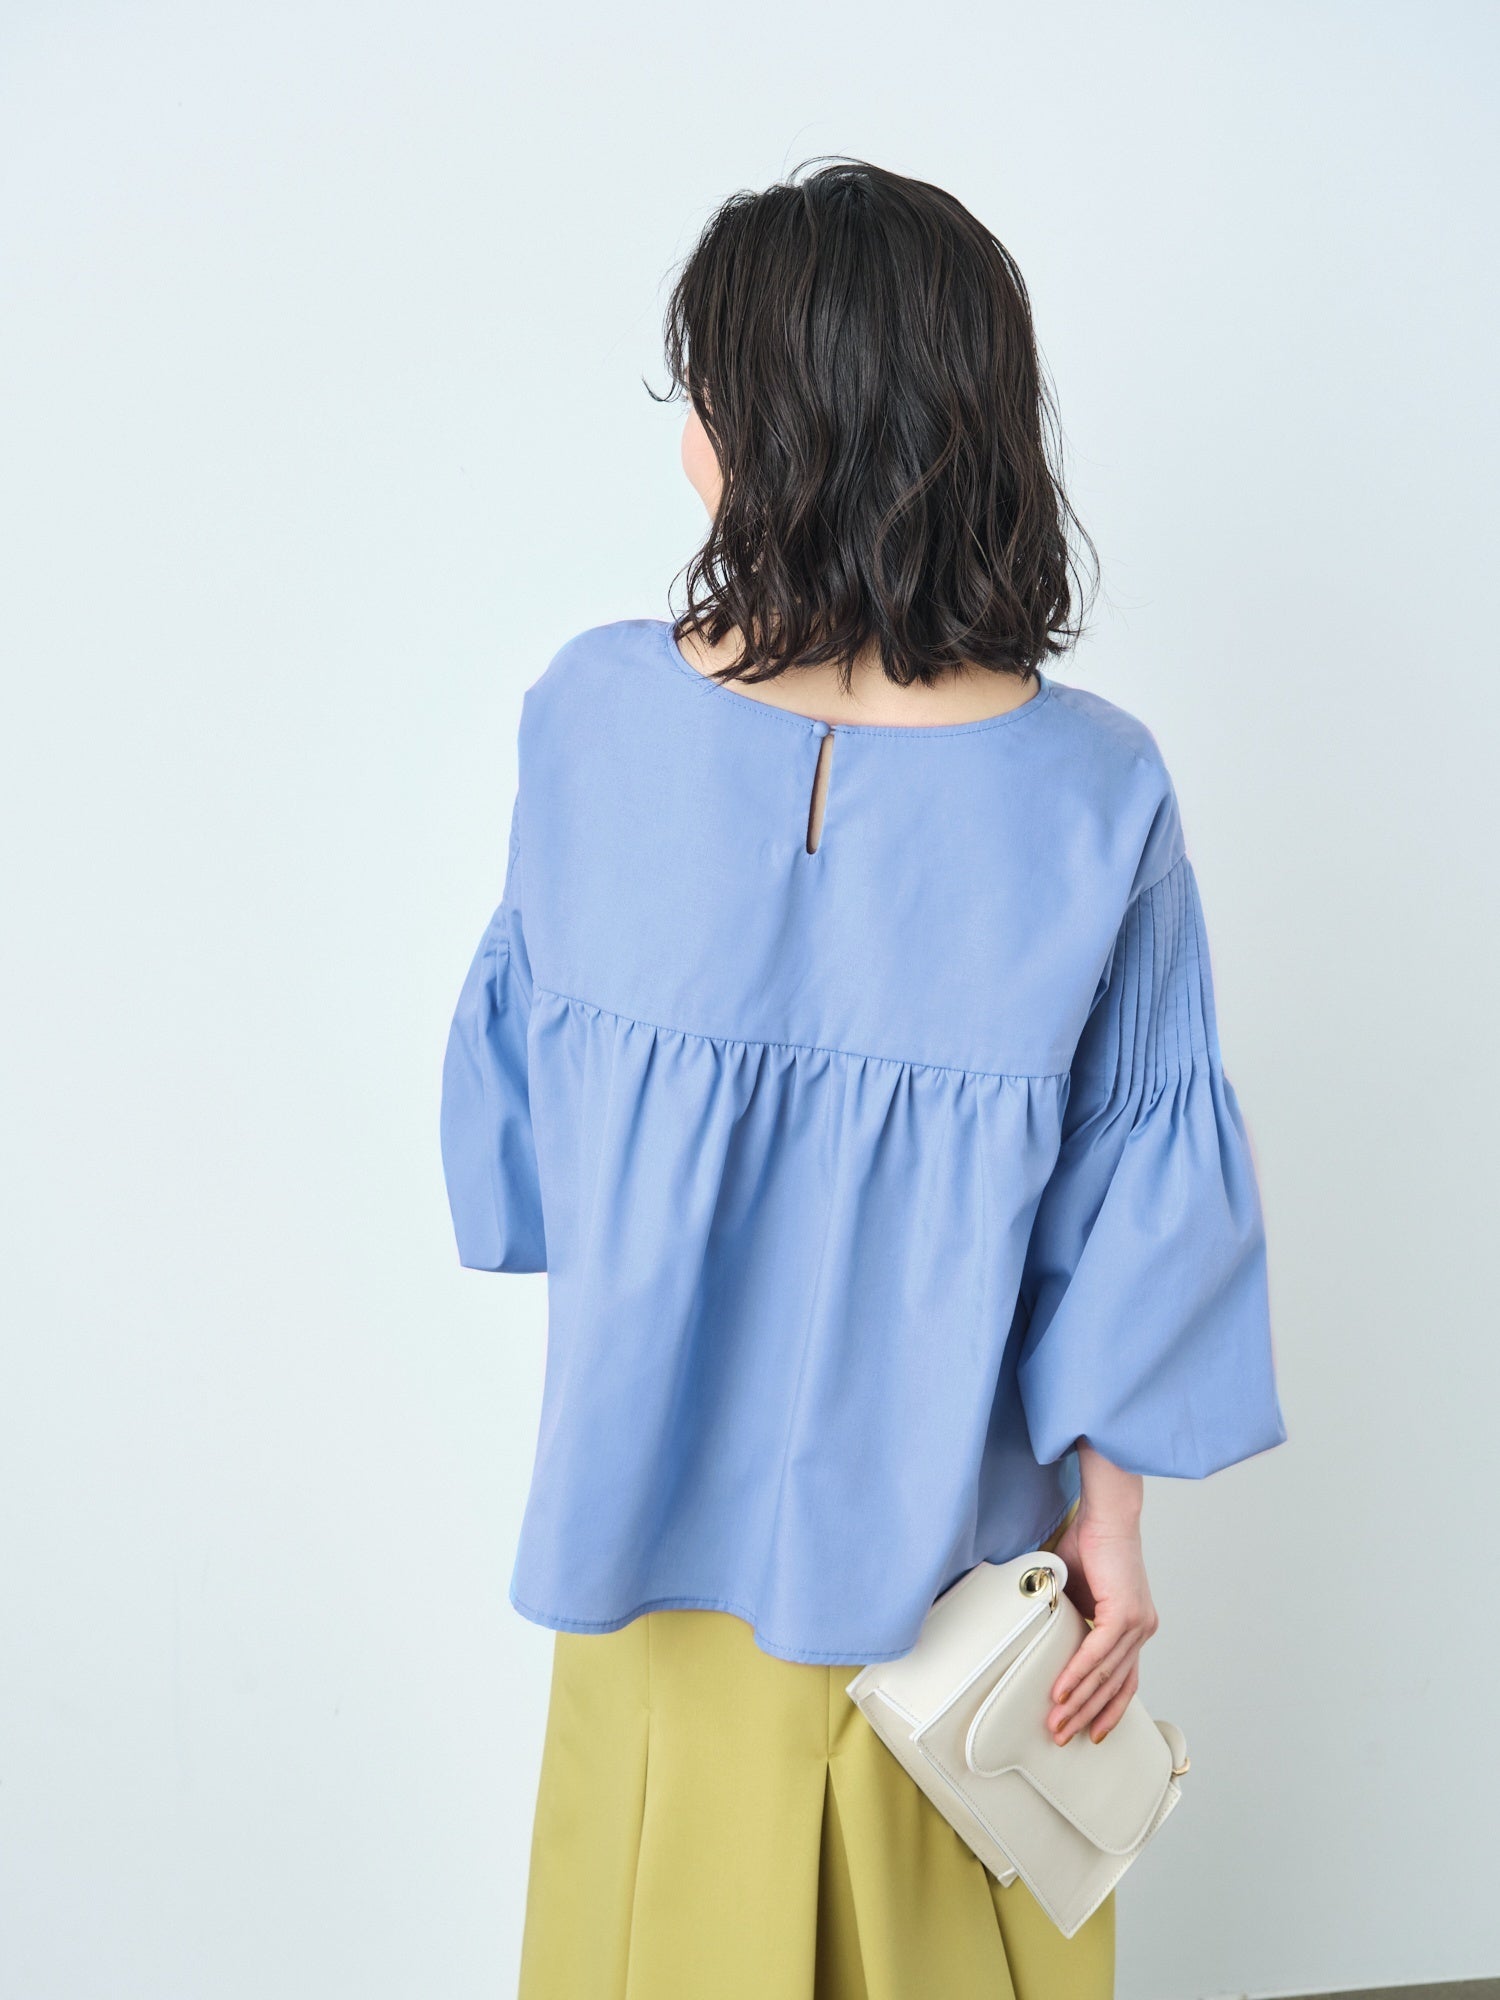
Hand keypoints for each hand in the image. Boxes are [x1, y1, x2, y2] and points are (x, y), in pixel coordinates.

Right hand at [1046, 1506, 1157, 1746]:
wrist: (1105, 1514)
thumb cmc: (1090, 1545)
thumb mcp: (1075, 1592)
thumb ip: (1066, 1617)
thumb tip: (1041, 1633)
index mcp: (1133, 1627)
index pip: (1124, 1679)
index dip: (1108, 1708)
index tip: (1091, 1732)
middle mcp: (1141, 1630)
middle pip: (1115, 1686)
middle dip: (1086, 1715)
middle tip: (1062, 1736)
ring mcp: (1138, 1624)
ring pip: (1106, 1676)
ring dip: (1077, 1702)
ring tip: (1055, 1722)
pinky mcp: (1125, 1614)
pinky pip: (1098, 1654)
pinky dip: (1077, 1674)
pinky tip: (1061, 1691)